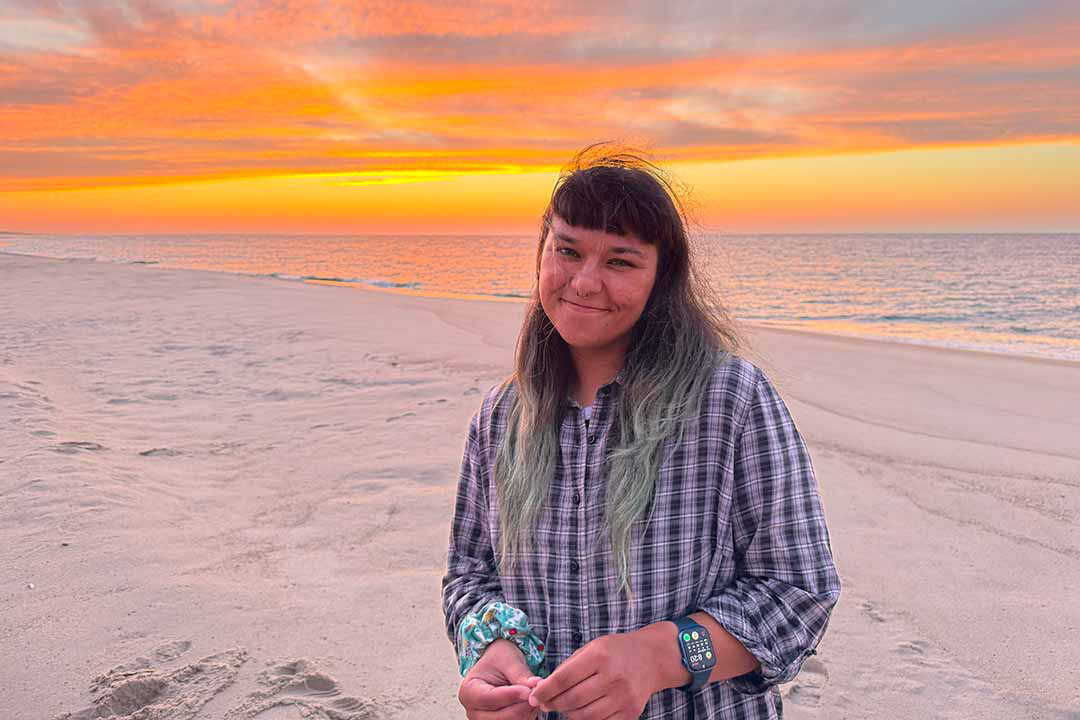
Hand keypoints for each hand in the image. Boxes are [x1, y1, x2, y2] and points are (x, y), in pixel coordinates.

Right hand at [459, 638, 543, 719]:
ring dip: (525, 713)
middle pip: (499, 718)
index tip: (529, 690)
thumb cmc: (500, 659)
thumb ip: (521, 675)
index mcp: (468, 691)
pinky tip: (529, 703)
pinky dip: (525, 716)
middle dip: (521, 706)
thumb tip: (537, 686)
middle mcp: (473, 710)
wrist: (499, 664)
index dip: (511, 696)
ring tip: (533, 695)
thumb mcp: (510, 661)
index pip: (489, 699)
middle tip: (536, 692)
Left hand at [527, 631, 657, 718]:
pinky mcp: (630, 713)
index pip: (564, 679)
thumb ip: (569, 667)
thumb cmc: (616, 651)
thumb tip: (544, 688)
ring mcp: (623, 697)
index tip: (533, 697)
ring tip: (562, 707)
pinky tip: (580, 712)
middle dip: (553, 704)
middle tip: (545, 704)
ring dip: (567, 714)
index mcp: (599, 656)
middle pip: (573, 699)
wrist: (652, 659)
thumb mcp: (592, 647)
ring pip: (585, 716)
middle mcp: (613, 677)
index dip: (545, 690)